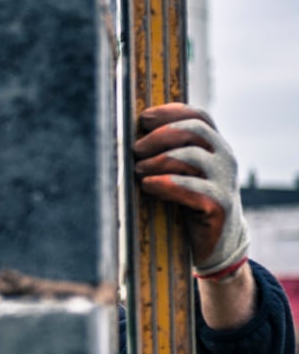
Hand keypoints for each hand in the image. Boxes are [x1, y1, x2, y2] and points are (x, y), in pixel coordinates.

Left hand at [133, 103, 249, 278]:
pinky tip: (149, 185)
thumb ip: (168, 151)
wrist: (218, 241)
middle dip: (159, 136)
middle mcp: (224, 158)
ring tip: (138, 171)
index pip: (198, 116)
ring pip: (189, 157)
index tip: (143, 119)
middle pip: (193, 131)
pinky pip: (191, 188)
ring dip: (157, 161)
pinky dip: (165, 183)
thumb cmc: (190, 201)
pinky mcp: (219, 205)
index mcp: (215, 146)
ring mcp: (224, 181)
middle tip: (135, 150)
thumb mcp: (182, 171)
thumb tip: (130, 136)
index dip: (170, 112)